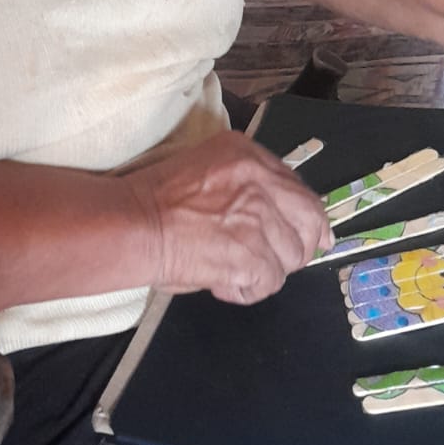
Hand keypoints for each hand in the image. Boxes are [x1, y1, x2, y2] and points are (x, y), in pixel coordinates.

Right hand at [125, 131, 334, 303]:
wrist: (131, 225)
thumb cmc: (154, 202)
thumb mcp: (206, 170)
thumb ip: (245, 185)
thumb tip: (277, 217)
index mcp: (247, 155)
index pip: (298, 188)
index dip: (306, 217)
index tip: (312, 235)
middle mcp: (259, 180)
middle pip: (309, 219)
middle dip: (300, 246)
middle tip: (278, 261)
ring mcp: (258, 218)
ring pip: (290, 257)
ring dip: (264, 270)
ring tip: (230, 269)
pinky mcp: (252, 254)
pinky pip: (268, 283)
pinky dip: (245, 289)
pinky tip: (221, 281)